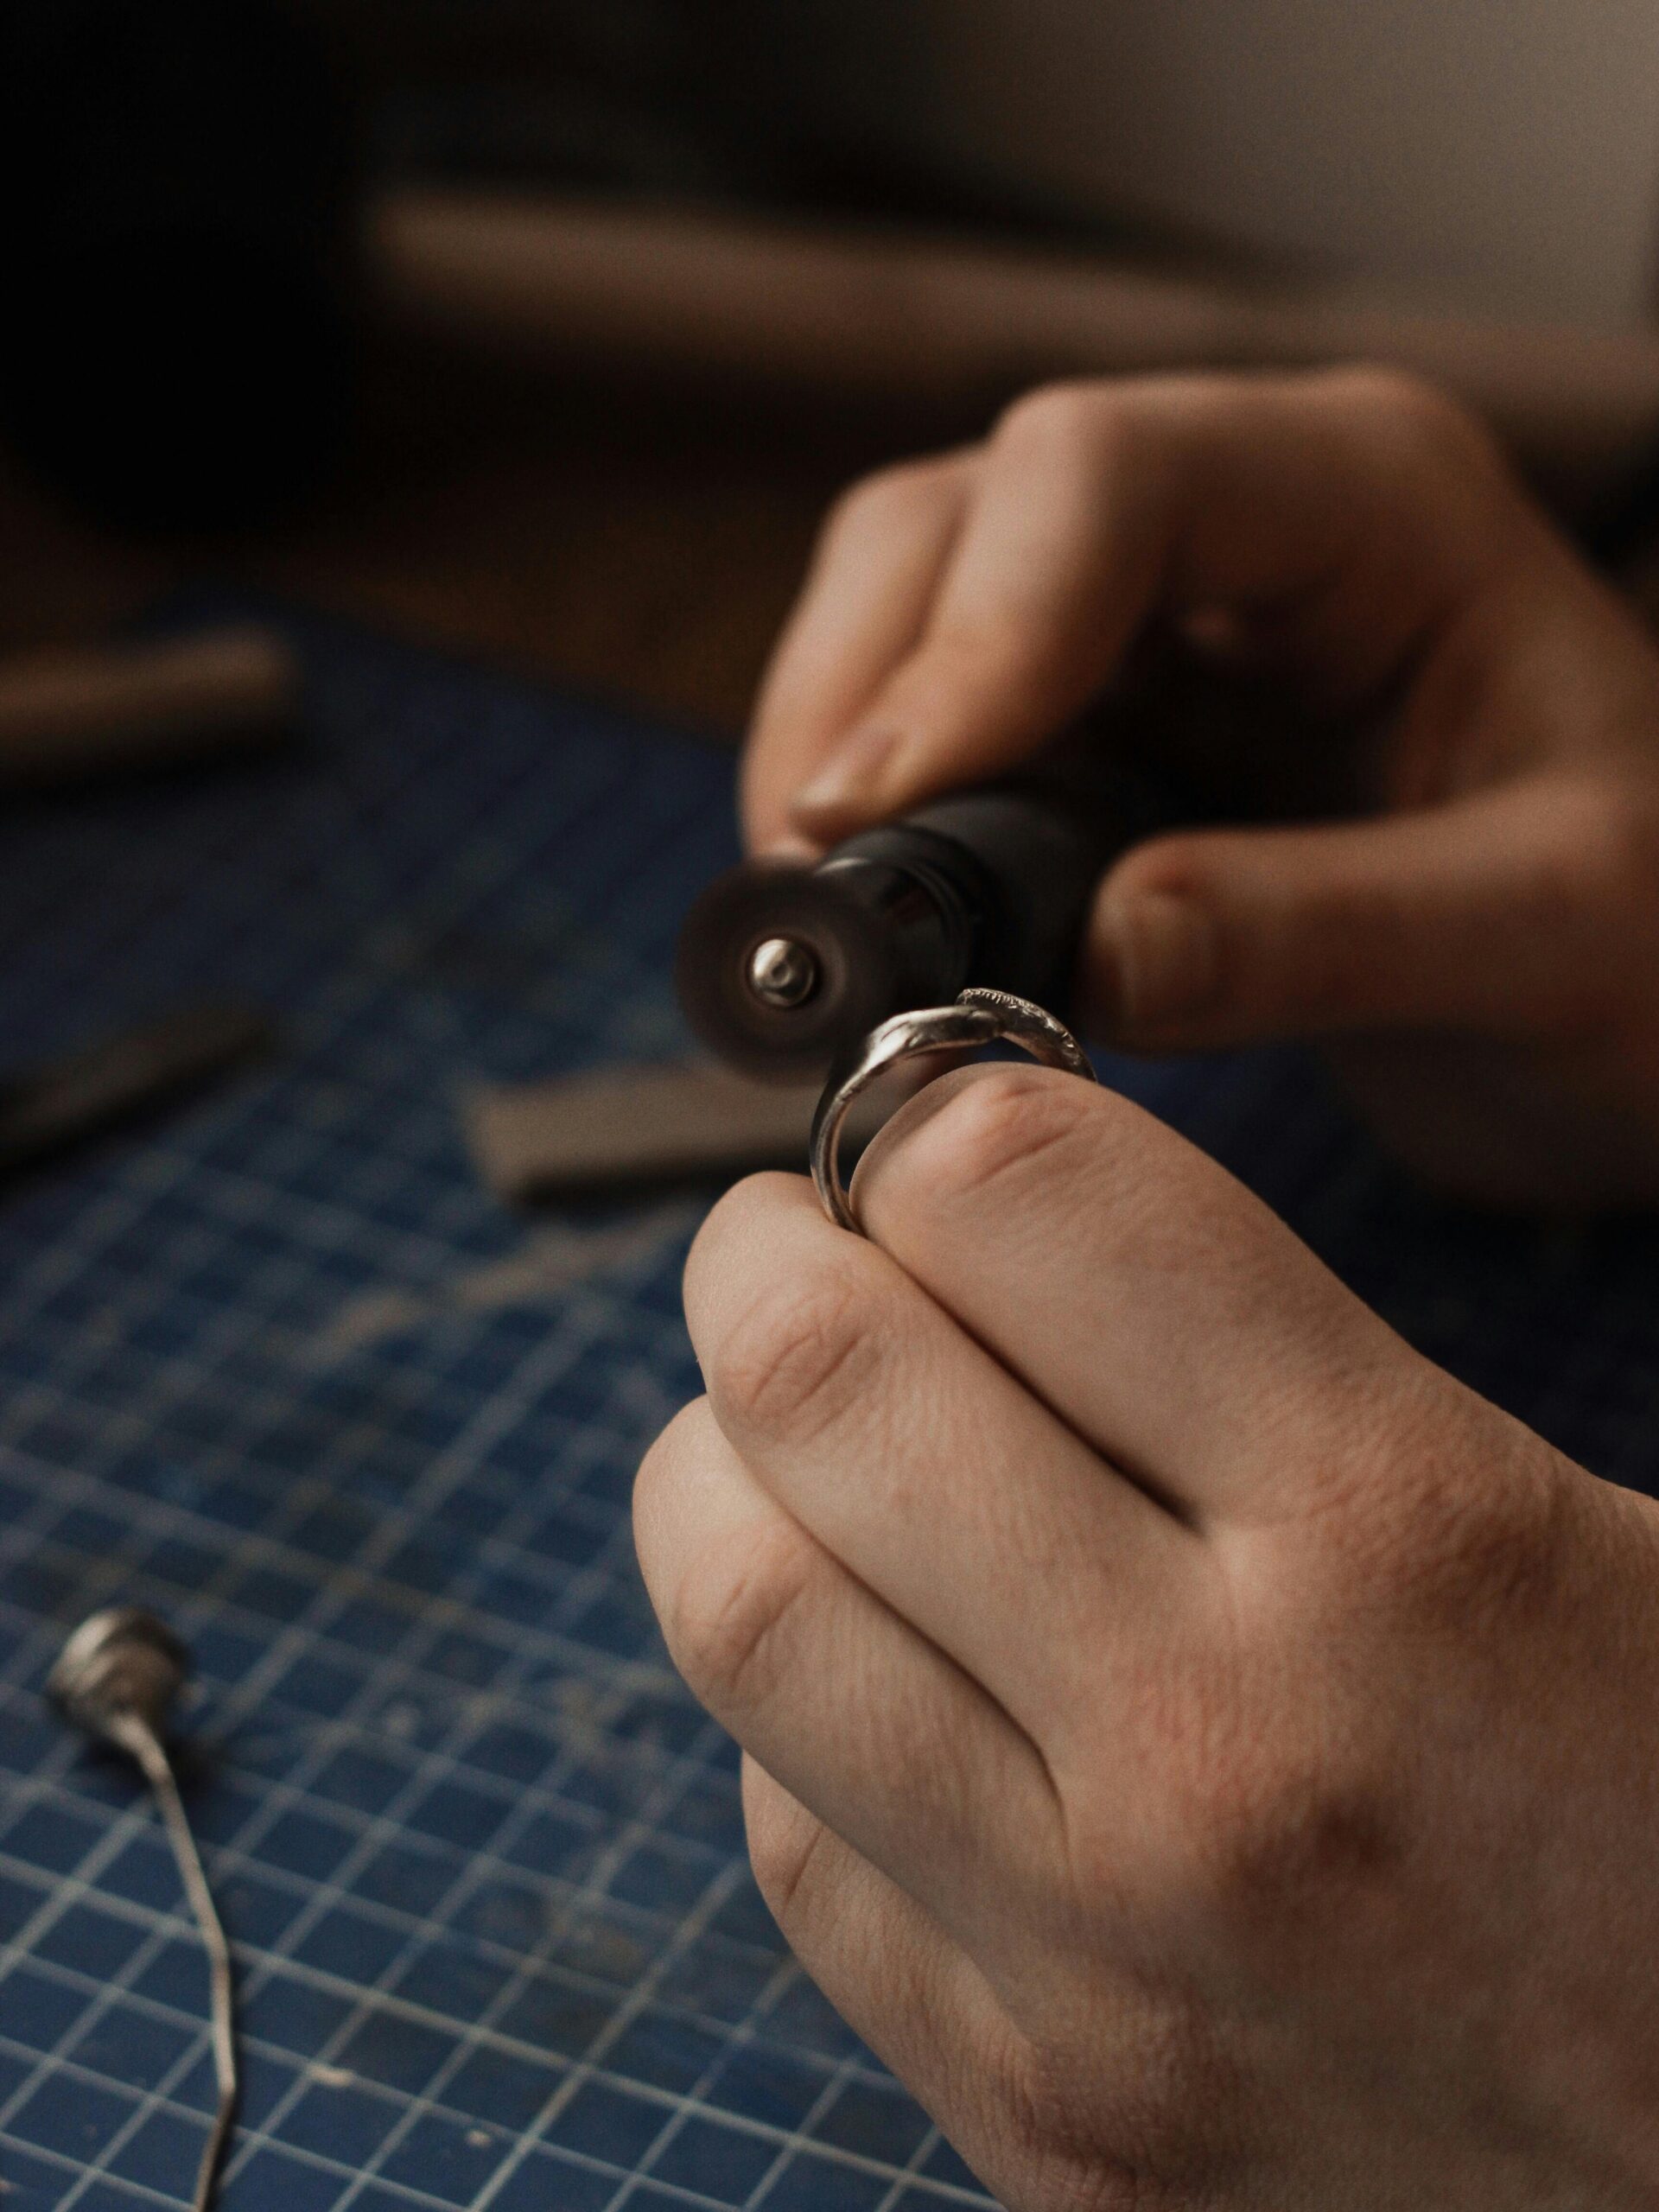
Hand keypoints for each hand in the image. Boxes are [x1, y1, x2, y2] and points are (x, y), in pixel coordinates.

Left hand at [635, 1068, 1658, 2209]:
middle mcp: (1213, 1757)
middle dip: (765, 1259)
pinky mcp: (1037, 2121)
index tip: (926, 1136)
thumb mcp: (1561, 1506)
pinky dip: (797, 1708)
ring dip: (725, 1470)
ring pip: (740, 1613)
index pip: (1017, 1199)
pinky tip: (896, 1670)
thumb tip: (969, 1201)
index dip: (935, 1117)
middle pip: (815, 1386)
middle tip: (798, 1246)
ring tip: (806, 1441)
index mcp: (1399, 1540)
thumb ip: (1264, 1349)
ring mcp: (1095, 1973)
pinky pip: (793, 1839)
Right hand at [741, 368, 1658, 1206]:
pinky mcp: (1107, 715)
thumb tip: (1079, 958)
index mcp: (1375, 500)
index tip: (882, 816)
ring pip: (910, 606)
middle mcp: (1242, 518)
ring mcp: (1159, 610)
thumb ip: (1324, 935)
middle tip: (820, 892)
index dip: (969, 637)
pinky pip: (936, 720)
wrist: (1646, 979)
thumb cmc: (1653, 930)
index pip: (1101, 477)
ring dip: (841, 751)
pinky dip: (881, 813)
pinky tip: (886, 915)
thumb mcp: (1547, 935)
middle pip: (956, 521)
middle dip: (861, 696)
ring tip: (837, 920)